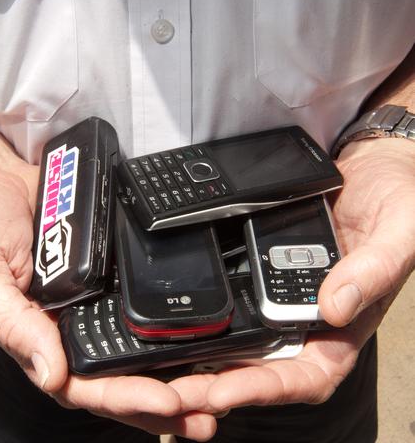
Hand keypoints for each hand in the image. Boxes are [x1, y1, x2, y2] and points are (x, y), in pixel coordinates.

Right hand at [0, 160, 217, 440]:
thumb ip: (13, 324)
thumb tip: (50, 374)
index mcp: (34, 334)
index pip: (80, 382)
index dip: (122, 397)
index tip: (168, 401)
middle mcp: (65, 322)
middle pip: (115, 374)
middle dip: (160, 401)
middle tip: (207, 417)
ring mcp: (88, 296)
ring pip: (132, 345)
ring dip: (172, 370)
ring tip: (217, 390)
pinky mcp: (106, 268)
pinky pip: (137, 301)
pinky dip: (165, 322)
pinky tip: (198, 336)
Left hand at [170, 138, 414, 411]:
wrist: (368, 163)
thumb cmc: (397, 198)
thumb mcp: (398, 228)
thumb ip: (375, 268)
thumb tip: (334, 308)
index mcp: (347, 324)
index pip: (306, 375)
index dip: (264, 389)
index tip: (222, 392)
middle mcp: (309, 318)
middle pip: (261, 368)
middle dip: (217, 385)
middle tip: (173, 392)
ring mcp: (281, 296)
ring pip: (242, 341)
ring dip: (204, 359)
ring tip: (164, 368)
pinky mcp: (260, 270)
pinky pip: (233, 300)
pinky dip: (208, 317)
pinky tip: (178, 320)